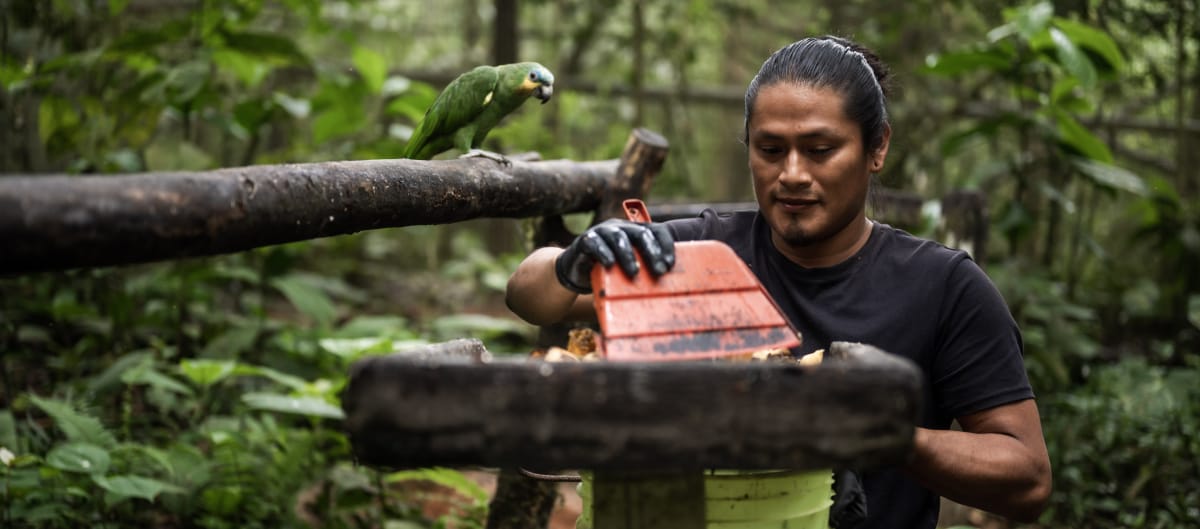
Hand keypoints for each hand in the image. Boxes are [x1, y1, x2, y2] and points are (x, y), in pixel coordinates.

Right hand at [554, 219, 675, 293]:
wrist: (577, 271)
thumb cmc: (610, 272)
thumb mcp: (628, 270)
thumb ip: (644, 273)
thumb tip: (667, 294)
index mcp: (635, 231)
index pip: (656, 230)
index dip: (665, 245)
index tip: (669, 264)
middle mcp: (620, 227)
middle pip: (641, 233)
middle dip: (652, 252)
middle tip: (659, 271)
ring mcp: (602, 231)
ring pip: (618, 237)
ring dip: (628, 255)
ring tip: (634, 273)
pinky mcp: (585, 240)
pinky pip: (594, 243)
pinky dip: (603, 253)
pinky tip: (609, 264)